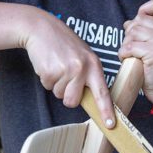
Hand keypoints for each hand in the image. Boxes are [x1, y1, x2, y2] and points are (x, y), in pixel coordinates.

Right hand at [23, 11, 114, 127]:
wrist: (41, 28)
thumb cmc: (63, 44)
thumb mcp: (82, 56)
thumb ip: (88, 75)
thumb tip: (91, 99)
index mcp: (94, 64)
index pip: (103, 92)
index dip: (106, 110)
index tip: (111, 125)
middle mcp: (82, 68)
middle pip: (73, 101)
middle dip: (66, 95)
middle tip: (65, 78)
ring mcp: (66, 70)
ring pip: (59, 95)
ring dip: (55, 84)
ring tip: (57, 66)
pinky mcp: (50, 71)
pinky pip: (47, 86)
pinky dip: (46, 78)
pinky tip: (48, 64)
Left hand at [118, 0, 152, 104]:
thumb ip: (148, 27)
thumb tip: (128, 22)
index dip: (144, 11)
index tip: (142, 27)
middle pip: (140, 18)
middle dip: (131, 32)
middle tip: (135, 47)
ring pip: (132, 31)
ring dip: (126, 44)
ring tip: (133, 54)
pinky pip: (129, 46)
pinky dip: (124, 53)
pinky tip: (130, 60)